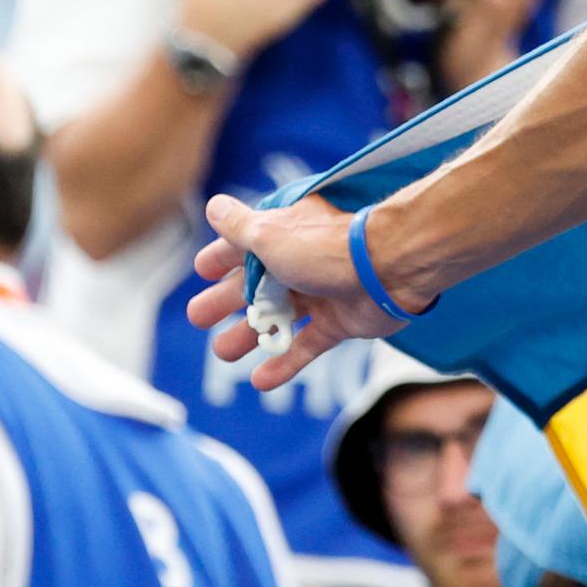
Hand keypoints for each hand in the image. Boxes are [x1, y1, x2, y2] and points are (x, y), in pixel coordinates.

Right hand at [189, 191, 403, 389]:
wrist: (387, 268)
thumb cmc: (326, 247)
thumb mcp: (271, 233)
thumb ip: (240, 226)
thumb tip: (213, 205)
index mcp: (285, 236)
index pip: (245, 246)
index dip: (221, 258)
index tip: (201, 271)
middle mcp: (302, 263)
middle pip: (256, 285)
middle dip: (226, 302)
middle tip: (199, 317)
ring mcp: (322, 293)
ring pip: (278, 319)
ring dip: (249, 336)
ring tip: (224, 353)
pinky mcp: (340, 323)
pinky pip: (307, 346)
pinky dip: (284, 364)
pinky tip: (260, 381)